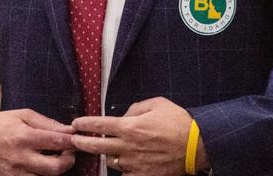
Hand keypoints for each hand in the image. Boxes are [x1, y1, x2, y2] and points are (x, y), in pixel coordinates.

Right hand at [0, 109, 75, 175]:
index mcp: (24, 137)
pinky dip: (41, 175)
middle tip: (69, 152)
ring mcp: (15, 173)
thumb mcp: (22, 115)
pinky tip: (39, 166)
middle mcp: (20, 158)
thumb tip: (69, 130)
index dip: (73, 141)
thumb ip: (47, 123)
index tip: (77, 139)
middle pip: (57, 168)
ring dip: (55, 169)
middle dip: (69, 160)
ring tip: (53, 158)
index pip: (58, 142)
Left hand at [71, 97, 206, 175]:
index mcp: (130, 127)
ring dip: (106, 156)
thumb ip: (134, 109)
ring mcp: (135, 164)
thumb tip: (123, 117)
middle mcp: (128, 146)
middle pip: (97, 146)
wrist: (198, 145)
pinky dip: (123, 170)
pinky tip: (122, 166)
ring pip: (111, 162)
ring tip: (104, 152)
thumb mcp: (156, 104)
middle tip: (74, 141)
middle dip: (81, 143)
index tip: (76, 124)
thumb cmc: (177, 121)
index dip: (84, 124)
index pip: (99, 125)